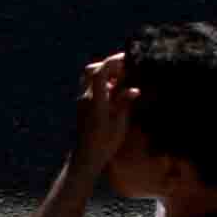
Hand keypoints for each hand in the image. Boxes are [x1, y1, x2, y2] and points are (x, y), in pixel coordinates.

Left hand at [69, 52, 133, 171]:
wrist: (85, 158)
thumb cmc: (104, 144)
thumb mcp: (118, 125)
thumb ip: (124, 104)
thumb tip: (134, 89)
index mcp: (95, 102)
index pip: (99, 73)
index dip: (113, 62)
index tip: (128, 58)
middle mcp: (86, 98)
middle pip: (92, 70)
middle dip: (109, 65)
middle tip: (127, 68)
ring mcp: (82, 101)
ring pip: (90, 77)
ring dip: (106, 73)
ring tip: (124, 79)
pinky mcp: (83, 105)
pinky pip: (91, 86)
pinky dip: (103, 82)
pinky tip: (117, 89)